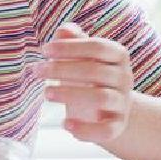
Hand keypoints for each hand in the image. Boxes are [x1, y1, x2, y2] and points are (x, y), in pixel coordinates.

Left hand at [36, 23, 134, 142]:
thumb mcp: (82, 57)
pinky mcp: (117, 125)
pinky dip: (85, 129)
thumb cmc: (89, 77)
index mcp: (117, 56)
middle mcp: (124, 78)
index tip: (44, 50)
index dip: (71, 47)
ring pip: (102, 98)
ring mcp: (122, 103)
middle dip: (62, 70)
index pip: (98, 47)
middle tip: (36, 71)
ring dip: (70, 95)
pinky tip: (64, 124)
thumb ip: (73, 42)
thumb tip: (64, 29)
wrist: (108, 108)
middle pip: (96, 72)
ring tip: (46, 94)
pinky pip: (107, 130)